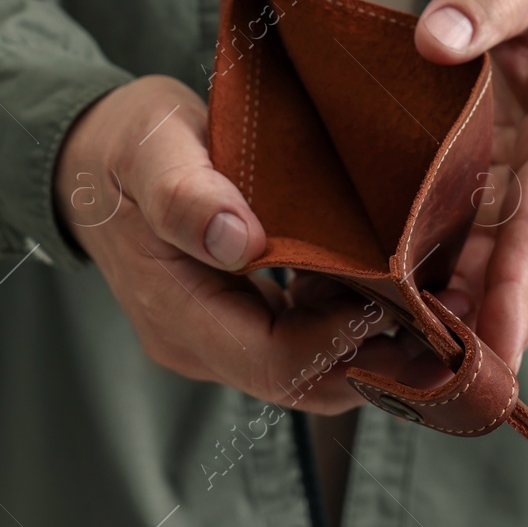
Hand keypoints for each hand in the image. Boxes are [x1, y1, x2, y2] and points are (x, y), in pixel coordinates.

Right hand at [55, 75, 389, 411]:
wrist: (89, 159)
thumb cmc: (127, 146)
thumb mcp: (152, 150)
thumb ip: (187, 195)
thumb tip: (236, 241)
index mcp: (178, 314)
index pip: (280, 363)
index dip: (345, 341)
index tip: (400, 294)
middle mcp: (201, 345)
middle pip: (306, 381)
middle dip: (375, 354)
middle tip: (438, 304)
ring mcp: (218, 339)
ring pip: (312, 368)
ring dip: (368, 340)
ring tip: (422, 289)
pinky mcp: (238, 322)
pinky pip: (304, 340)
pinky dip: (346, 318)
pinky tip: (382, 276)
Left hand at [413, 0, 527, 370]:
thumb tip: (439, 37)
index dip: (519, 284)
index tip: (495, 341)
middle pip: (526, 278)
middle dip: (485, 334)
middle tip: (430, 382)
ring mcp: (523, 201)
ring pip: (492, 282)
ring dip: (455, 326)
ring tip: (396, 367)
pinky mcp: (493, 204)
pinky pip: (465, 259)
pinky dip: (434, 293)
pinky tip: (380, 316)